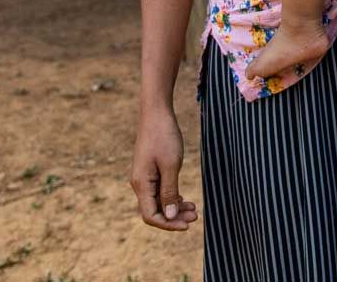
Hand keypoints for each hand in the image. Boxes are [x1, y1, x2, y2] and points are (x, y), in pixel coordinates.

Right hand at [128, 106, 197, 231]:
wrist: (156, 112)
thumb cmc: (164, 136)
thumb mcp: (171, 165)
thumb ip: (169, 192)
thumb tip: (170, 216)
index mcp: (142, 184)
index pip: (151, 216)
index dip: (169, 224)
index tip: (188, 224)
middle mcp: (140, 183)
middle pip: (155, 211)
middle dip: (175, 217)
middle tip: (196, 215)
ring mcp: (144, 177)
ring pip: (157, 202)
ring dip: (175, 208)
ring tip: (194, 208)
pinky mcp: (150, 171)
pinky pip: (158, 191)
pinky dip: (171, 197)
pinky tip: (184, 198)